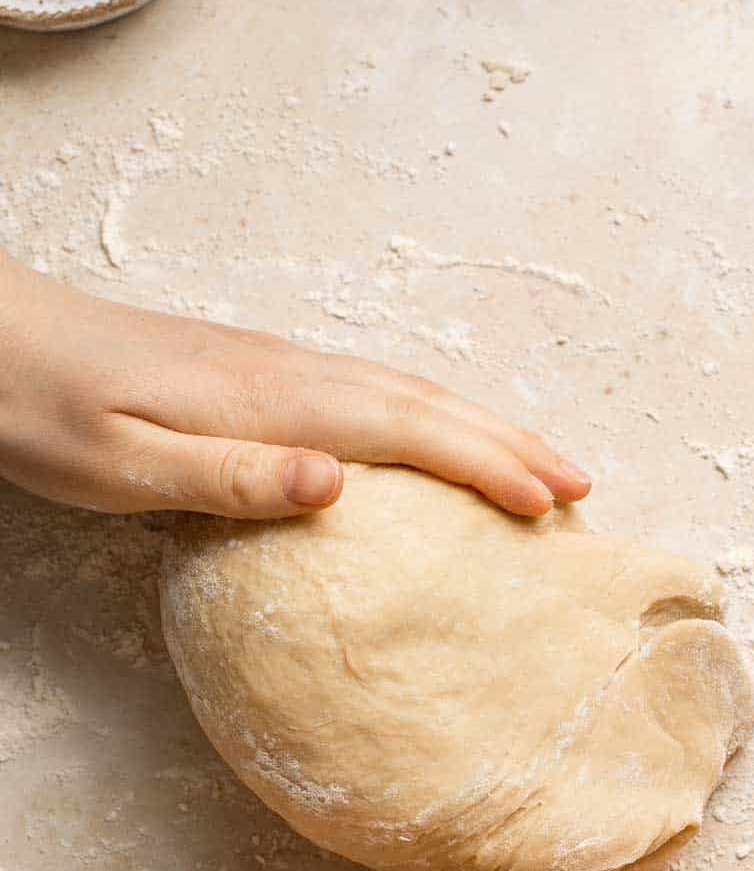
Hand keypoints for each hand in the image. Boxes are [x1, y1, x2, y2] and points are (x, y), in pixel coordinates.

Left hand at [0, 249, 589, 519]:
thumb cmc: (42, 410)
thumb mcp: (118, 464)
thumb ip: (227, 477)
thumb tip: (337, 484)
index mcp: (270, 403)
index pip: (407, 431)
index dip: (487, 465)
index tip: (553, 504)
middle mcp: (289, 374)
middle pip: (427, 403)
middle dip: (510, 443)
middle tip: (582, 487)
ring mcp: (276, 366)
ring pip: (406, 391)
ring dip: (480, 426)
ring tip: (535, 463)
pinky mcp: (256, 372)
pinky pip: (373, 392)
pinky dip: (429, 416)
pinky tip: (432, 437)